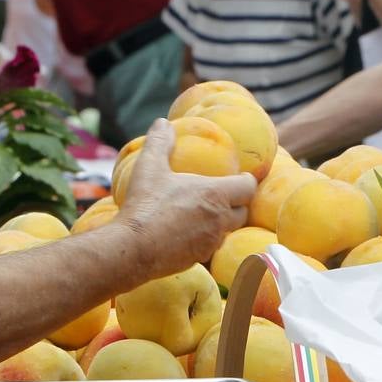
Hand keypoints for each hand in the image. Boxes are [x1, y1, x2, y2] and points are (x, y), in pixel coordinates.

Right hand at [115, 119, 255, 276]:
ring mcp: (211, 242)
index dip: (248, 180)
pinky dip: (205, 239)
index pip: (248, 187)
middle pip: (243, 211)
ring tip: (205, 214)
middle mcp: (220, 220)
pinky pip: (210, 247)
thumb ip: (160, 143)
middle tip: (224, 195)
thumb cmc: (145, 206)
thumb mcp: (150, 168)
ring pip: (227, 231)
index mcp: (215, 195)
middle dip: (237, 203)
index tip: (241, 176)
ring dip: (221, 222)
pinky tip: (187, 234)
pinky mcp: (199, 259)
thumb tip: (162, 122)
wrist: (132, 249)